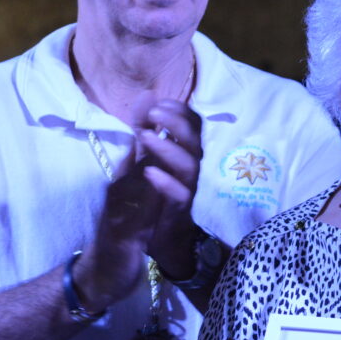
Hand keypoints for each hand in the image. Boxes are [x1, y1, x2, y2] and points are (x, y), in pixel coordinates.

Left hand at [135, 100, 203, 276]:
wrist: (160, 242)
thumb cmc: (156, 198)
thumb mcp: (146, 160)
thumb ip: (146, 134)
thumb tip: (145, 97)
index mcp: (186, 155)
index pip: (194, 127)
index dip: (181, 111)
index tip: (161, 101)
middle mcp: (193, 170)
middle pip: (196, 141)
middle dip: (177, 123)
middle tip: (154, 112)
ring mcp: (190, 191)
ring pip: (190, 165)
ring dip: (168, 148)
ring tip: (144, 135)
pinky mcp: (182, 212)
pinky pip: (180, 195)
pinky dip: (166, 182)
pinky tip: (150, 172)